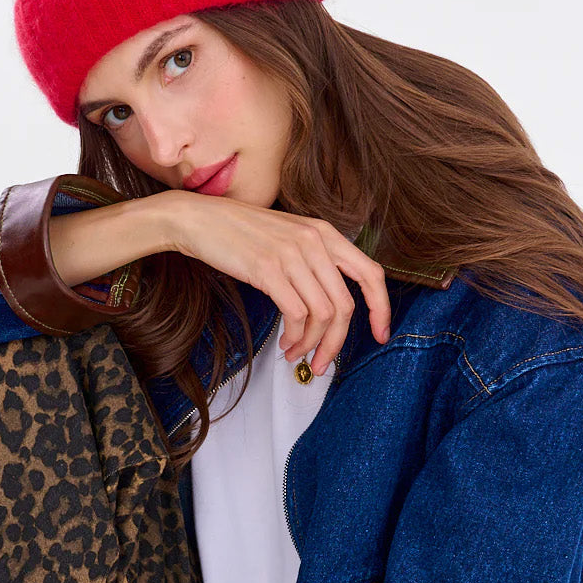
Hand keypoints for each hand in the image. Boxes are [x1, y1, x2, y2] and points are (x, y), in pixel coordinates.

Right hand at [161, 189, 391, 376]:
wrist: (200, 220)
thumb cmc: (242, 234)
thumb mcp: (290, 239)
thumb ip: (314, 263)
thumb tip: (329, 308)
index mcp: (326, 233)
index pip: (371, 273)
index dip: (381, 308)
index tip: (381, 334)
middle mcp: (314, 241)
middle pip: (345, 306)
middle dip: (336, 343)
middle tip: (322, 362)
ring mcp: (292, 254)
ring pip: (322, 315)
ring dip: (311, 344)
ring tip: (296, 354)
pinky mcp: (268, 269)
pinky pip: (296, 314)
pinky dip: (294, 337)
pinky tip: (284, 343)